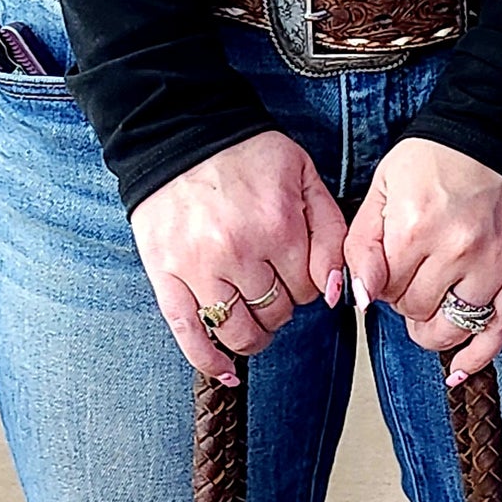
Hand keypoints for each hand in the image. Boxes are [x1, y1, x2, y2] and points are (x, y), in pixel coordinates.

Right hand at [129, 130, 347, 380]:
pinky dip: (208, 360)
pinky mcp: (166, 276)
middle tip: (269, 285)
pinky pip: (189, 333)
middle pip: (276, 313)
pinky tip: (226, 372)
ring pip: (239, 330)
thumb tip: (335, 294)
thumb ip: (331, 235)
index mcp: (279, 228)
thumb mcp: (305, 180)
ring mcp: (199, 269)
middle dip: (281, 306)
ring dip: (253, 335)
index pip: (308, 290)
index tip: (292, 268)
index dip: (305, 284)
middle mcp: (239, 253)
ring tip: (253, 321)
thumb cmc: (246, 156)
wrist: (179, 130)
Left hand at [343, 138, 501, 379]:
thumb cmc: (436, 160)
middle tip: (416, 280)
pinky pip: (499, 330)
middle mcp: (457, 249)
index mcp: (415, 228)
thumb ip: (361, 245)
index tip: (392, 269)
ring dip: (435, 327)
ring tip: (434, 309)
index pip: (385, 291)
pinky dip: (477, 356)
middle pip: (416, 312)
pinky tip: (459, 370)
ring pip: (452, 328)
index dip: (384, 285)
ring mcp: (494, 263)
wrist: (499, 131)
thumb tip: (362, 300)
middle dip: (408, 303)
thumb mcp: (383, 189)